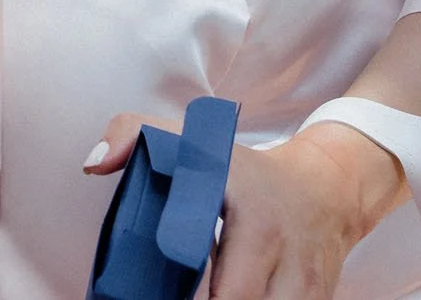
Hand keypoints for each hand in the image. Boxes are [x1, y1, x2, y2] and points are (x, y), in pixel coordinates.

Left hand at [85, 113, 401, 299]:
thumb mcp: (195, 141)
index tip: (162, 295)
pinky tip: (226, 297)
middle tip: (169, 295)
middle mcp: (287, 259)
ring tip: (196, 298)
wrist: (326, 188)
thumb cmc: (246, 170)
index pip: (230, 292)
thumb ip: (135, 136)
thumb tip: (94, 164)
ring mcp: (307, 287)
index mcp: (255, 223)